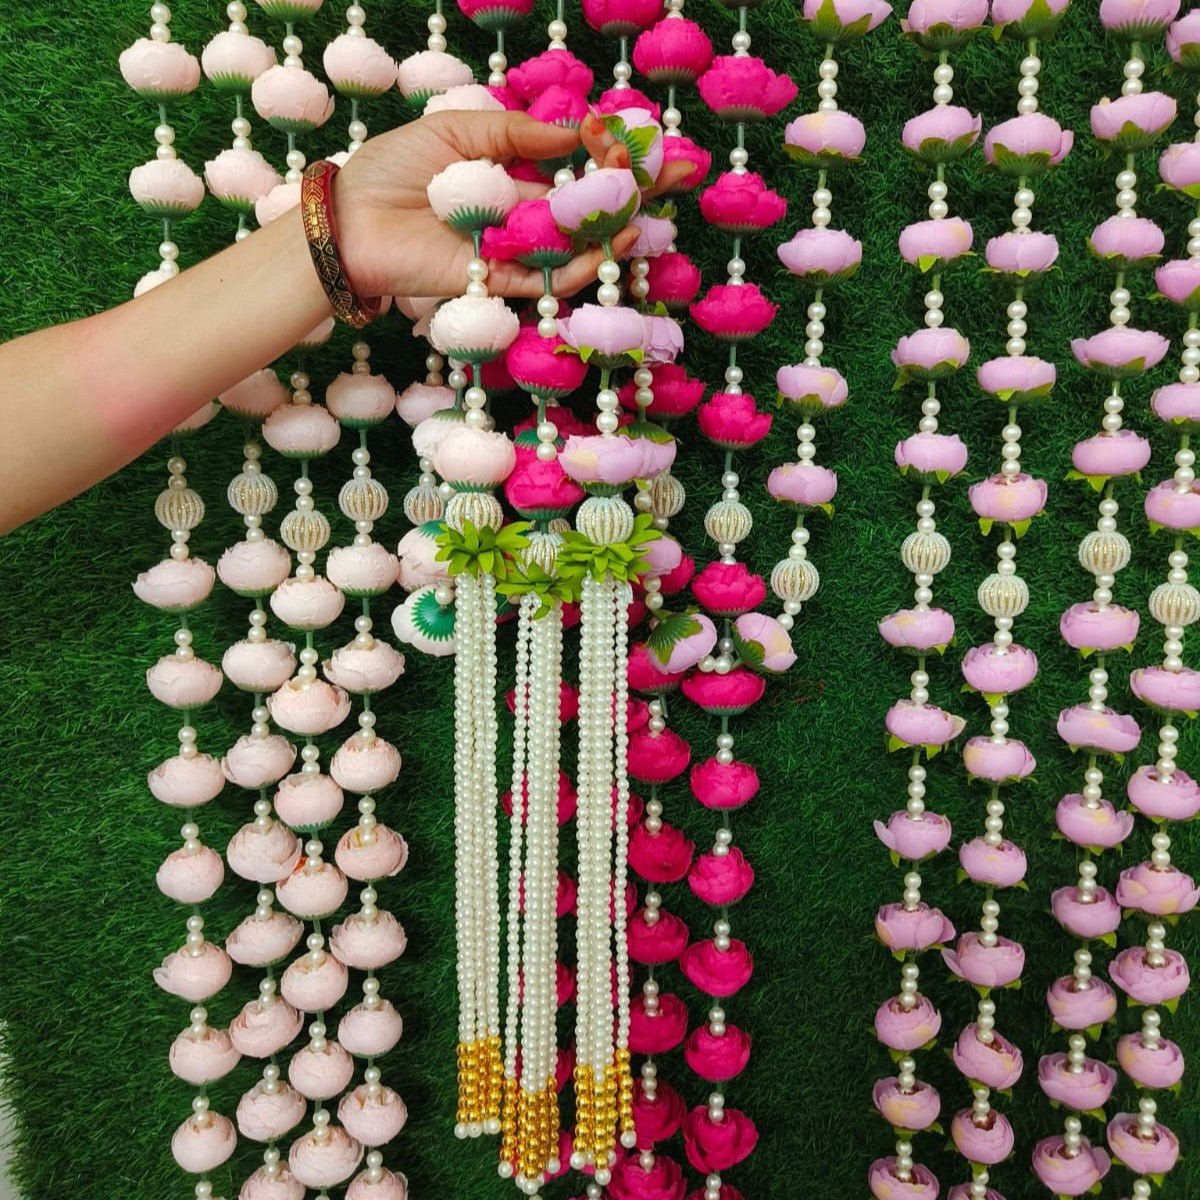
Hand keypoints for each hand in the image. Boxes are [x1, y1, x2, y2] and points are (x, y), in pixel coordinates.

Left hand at [334, 111, 693, 300]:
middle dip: (634, 191)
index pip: (576, 168)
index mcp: (512, 175)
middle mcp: (520, 215)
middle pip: (589, 207)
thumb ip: (517, 133)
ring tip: (640, 210)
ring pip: (577, 246)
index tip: (653, 144)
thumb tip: (575, 130)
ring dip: (613, 230)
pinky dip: (580, 267)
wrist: (350, 221)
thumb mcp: (458, 130)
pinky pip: (549, 280)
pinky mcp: (500, 284)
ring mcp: (513, 252)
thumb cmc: (393, 170)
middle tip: (681, 174)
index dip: (617, 158)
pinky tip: (608, 245)